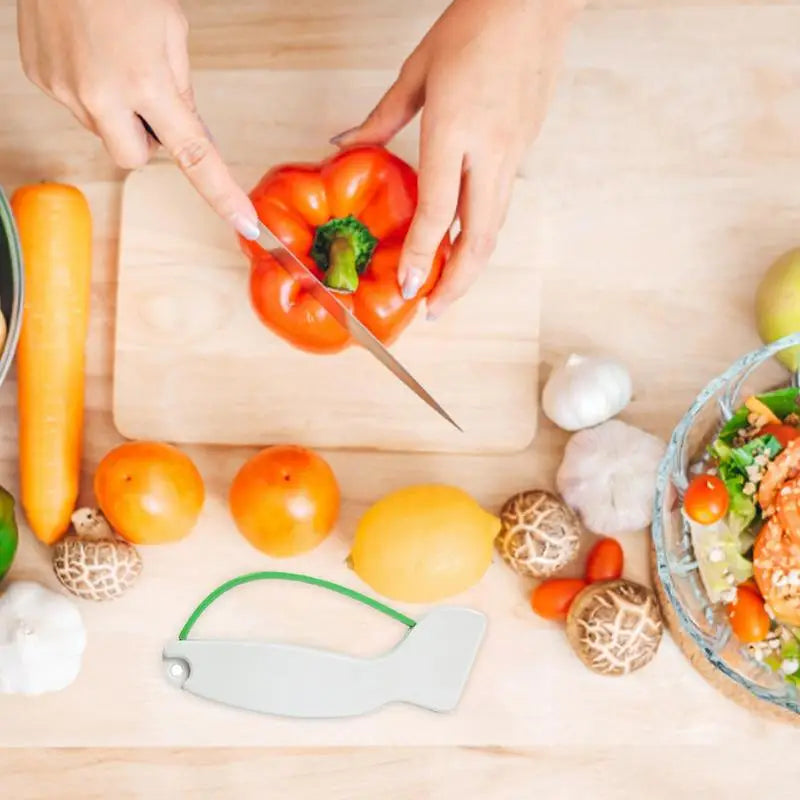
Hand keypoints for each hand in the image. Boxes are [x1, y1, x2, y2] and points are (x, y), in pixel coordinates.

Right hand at [16, 0, 258, 238]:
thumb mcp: (171, 31)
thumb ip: (181, 90)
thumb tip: (191, 135)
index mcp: (146, 83)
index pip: (195, 157)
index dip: (223, 194)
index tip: (245, 223)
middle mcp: (100, 96)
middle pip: (136, 158)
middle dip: (148, 139)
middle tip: (147, 95)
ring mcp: (64, 90)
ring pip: (105, 133)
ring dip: (117, 113)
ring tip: (112, 60)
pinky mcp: (41, 80)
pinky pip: (77, 108)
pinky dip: (89, 91)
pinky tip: (89, 55)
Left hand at [332, 0, 581, 317]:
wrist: (534, 0)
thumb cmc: (475, 26)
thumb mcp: (418, 72)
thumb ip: (382, 118)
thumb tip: (347, 144)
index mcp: (454, 129)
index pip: (438, 212)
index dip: (423, 256)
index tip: (409, 287)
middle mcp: (490, 151)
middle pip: (478, 237)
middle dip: (457, 282)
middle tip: (435, 307)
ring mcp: (514, 152)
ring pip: (495, 226)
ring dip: (472, 264)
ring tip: (448, 284)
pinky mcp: (527, 148)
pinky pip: (502, 202)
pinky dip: (482, 232)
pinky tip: (465, 241)